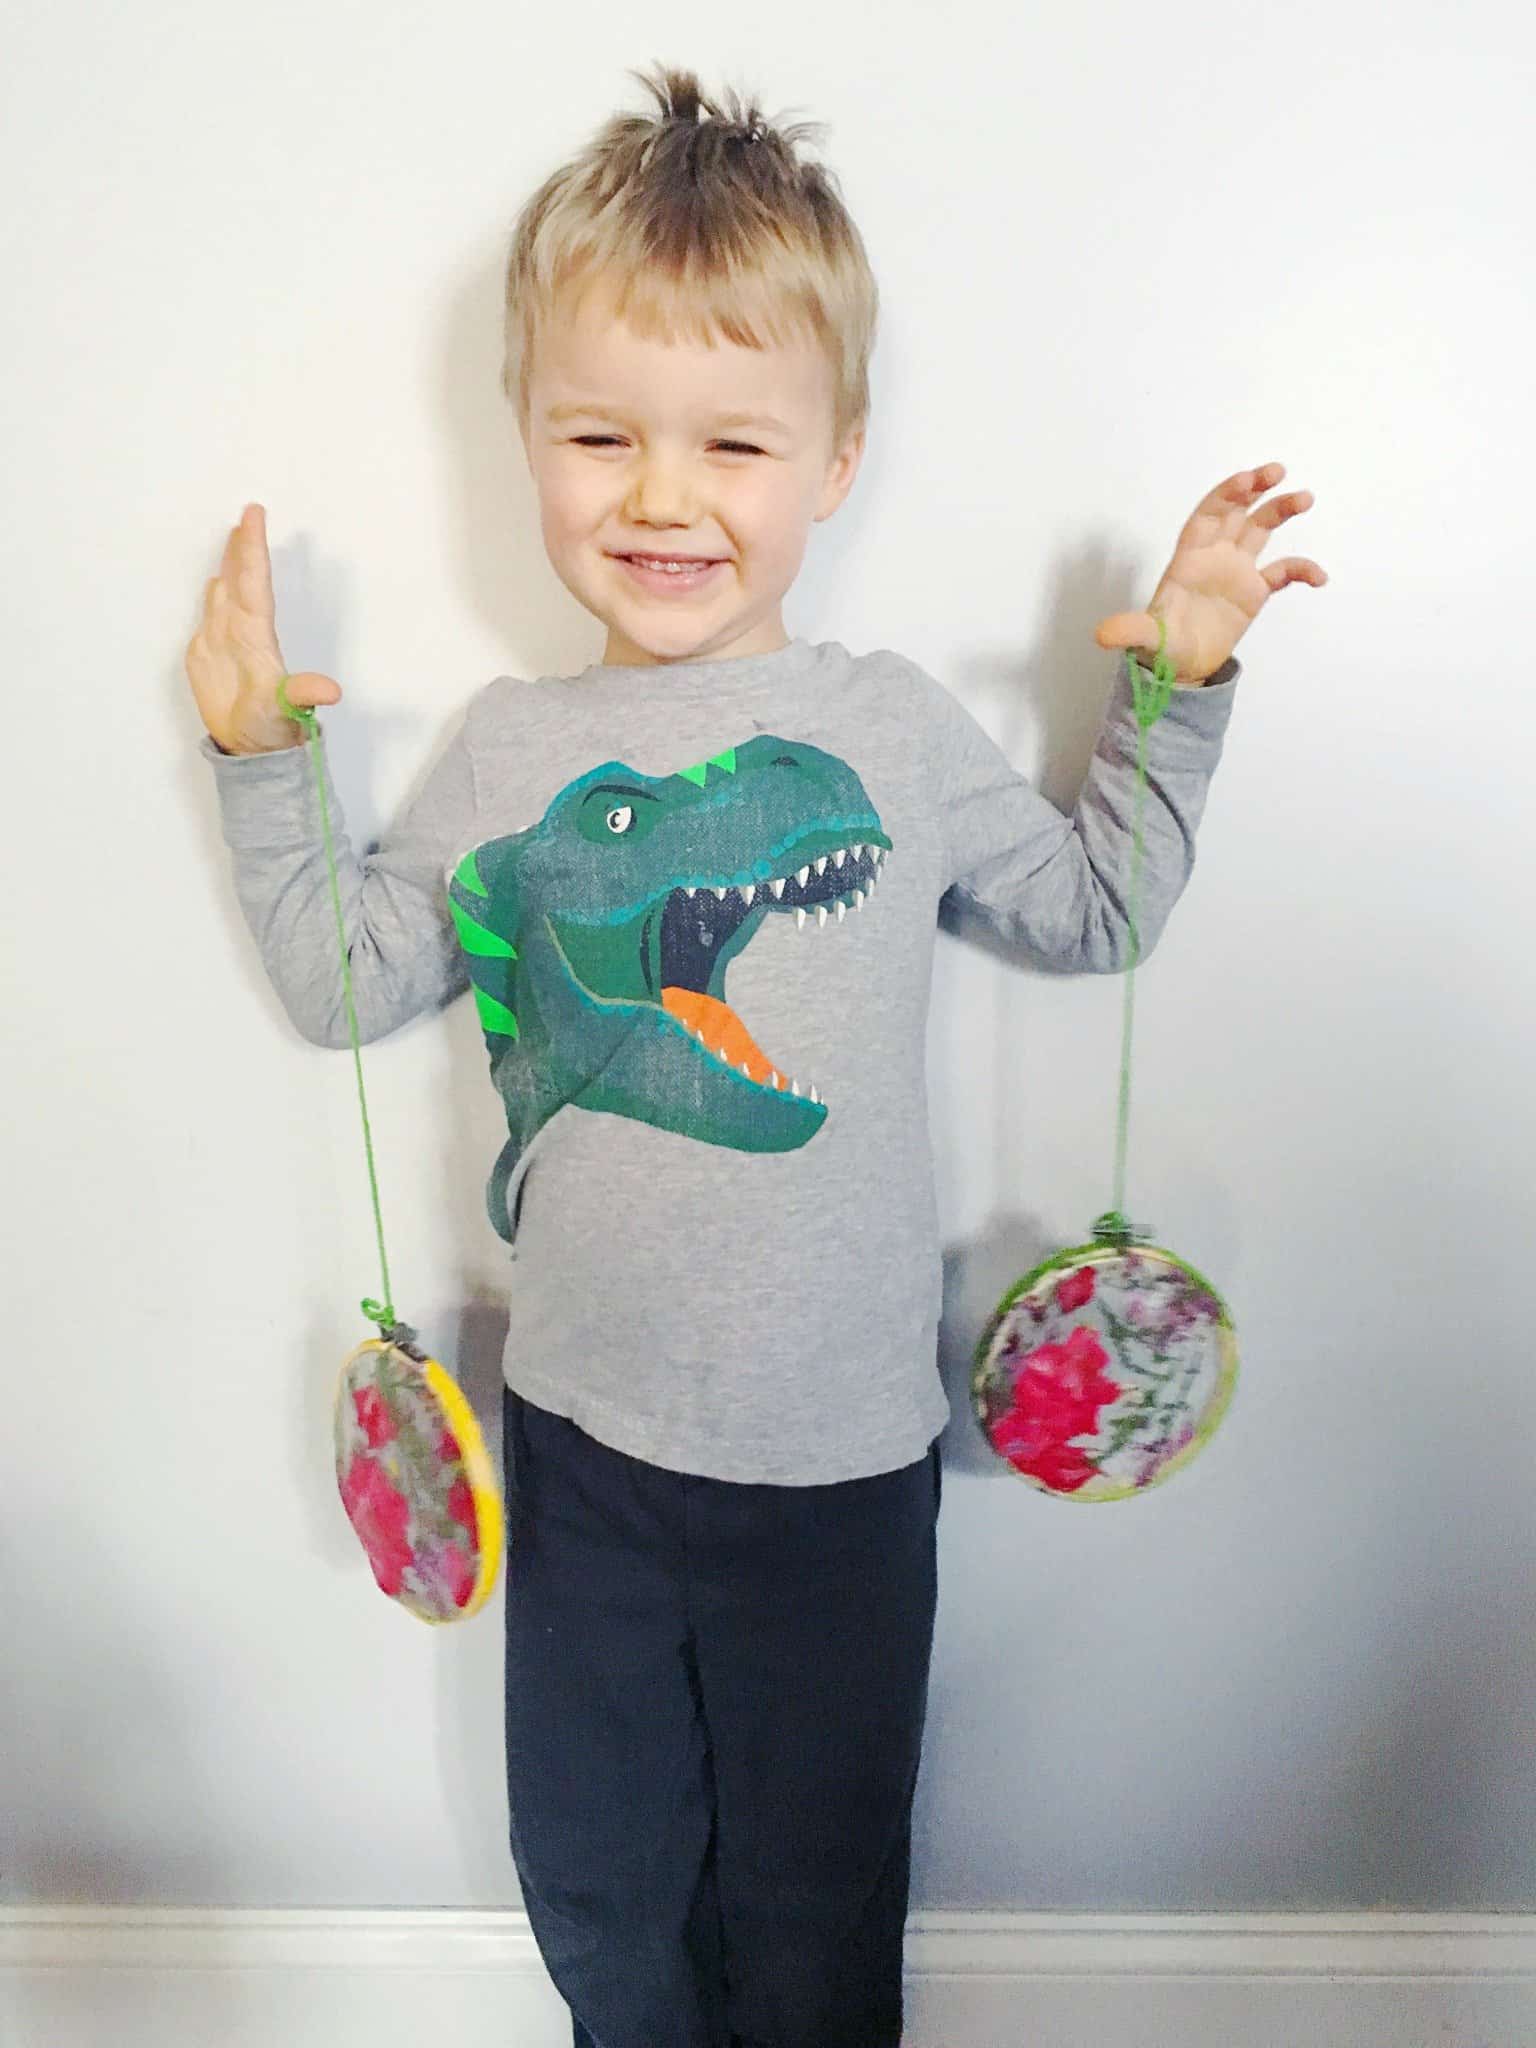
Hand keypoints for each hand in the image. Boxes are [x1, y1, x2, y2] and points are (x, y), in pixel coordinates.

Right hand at [185, 504, 341, 752]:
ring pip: (229, 593)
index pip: (255, 585)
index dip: (254, 552)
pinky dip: (213, 594)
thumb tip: (332, 692)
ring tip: (233, 535)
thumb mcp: (287, 713)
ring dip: (231, 564)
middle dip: (245, 548)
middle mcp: (244, 632)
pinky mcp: (209, 654)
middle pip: (244, 581)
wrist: (251, 749)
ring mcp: (226, 641)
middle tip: (249, 513)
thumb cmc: (271, 729)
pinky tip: (215, 580)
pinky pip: (211, 614)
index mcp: (258, 638)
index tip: (255, 518)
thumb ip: (304, 695)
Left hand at [1093, 463, 1326, 684]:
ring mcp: (1236, 571)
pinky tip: (1319, 578)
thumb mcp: (1145, 640)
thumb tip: (1102, 636)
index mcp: (1188, 559)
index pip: (1207, 516)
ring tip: (1305, 498)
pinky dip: (1300, 570)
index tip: (1246, 481)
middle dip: (1254, 489)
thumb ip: (1129, 632)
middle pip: (1236, 512)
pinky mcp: (1254, 592)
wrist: (1179, 669)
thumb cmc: (1159, 647)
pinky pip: (1282, 572)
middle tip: (1277, 472)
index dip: (1225, 496)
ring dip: (1281, 510)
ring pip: (1260, 529)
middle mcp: (1214, 556)